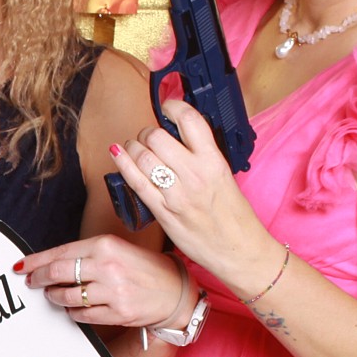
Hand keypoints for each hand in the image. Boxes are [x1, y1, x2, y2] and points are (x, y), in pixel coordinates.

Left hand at [16, 236, 188, 329]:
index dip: (36, 261)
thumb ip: (86, 254)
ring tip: (55, 295)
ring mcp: (113, 291)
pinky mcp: (118, 312)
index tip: (22, 266)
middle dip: (39, 279)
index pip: (60, 252)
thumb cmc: (143, 269)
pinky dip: (73, 313)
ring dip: (55, 297)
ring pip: (66, 297)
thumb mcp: (116, 249)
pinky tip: (74, 308)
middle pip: (57, 273)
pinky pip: (82, 315)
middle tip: (32, 282)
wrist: (174, 292)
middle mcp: (107, 266)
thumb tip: (50, 263)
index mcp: (105, 245)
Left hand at [113, 99, 277, 292]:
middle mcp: (195, 174)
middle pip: (157, 137)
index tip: (167, 108)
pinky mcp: (163, 212)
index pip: (189, 120)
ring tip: (136, 148)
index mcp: (214, 161)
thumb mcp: (225, 176)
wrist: (238, 250)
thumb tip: (179, 136)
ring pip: (143, 156)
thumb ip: (203, 155)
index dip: (173, 106)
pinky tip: (117, 153)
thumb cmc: (234, 215)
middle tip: (149, 138)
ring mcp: (176, 194)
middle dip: (148, 132)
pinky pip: (136, 182)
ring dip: (133, 147)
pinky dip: (123, 164)